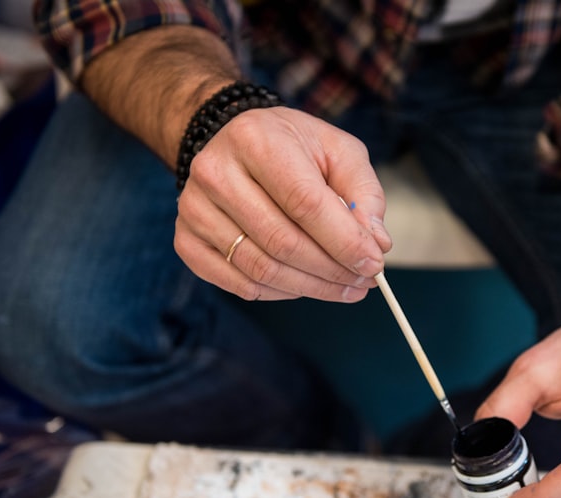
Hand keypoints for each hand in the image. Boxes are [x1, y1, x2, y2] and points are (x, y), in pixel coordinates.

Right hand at [174, 106, 391, 300]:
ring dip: (310, 288)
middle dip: (332, 271)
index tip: (373, 264)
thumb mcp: (340, 152)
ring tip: (342, 287)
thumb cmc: (295, 148)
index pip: (305, 203)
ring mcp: (194, 208)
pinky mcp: (186, 239)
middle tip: (364, 282)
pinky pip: (237, 283)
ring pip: (261, 269)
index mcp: (258, 140)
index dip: (344, 242)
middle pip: (283, 242)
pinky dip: (278, 293)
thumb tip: (375, 244)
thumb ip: (364, 195)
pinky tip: (303, 284)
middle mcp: (216, 172)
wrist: (235, 141)